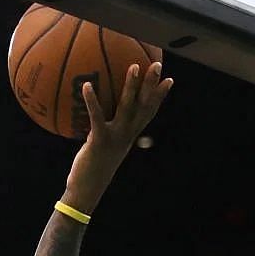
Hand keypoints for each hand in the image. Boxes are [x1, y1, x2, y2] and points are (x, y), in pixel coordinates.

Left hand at [66, 61, 172, 209]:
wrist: (87, 190)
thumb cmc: (94, 170)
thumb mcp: (106, 150)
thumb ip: (109, 136)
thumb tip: (107, 125)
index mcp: (130, 135)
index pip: (149, 112)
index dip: (160, 96)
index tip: (168, 79)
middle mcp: (127, 134)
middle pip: (144, 106)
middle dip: (152, 85)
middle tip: (157, 65)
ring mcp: (115, 137)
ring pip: (127, 107)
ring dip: (131, 87)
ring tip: (133, 67)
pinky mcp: (99, 140)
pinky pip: (97, 116)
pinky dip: (92, 101)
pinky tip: (86, 85)